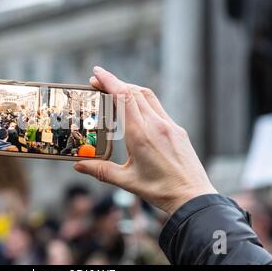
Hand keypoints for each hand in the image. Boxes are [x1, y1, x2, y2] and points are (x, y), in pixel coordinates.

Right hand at [74, 67, 216, 214]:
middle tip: (98, 81)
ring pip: (147, 96)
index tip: (96, 73)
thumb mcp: (127, 180)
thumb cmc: (160, 190)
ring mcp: (169, 125)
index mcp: (140, 135)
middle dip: (114, 82)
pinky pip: (157, 107)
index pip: (123, 98)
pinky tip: (135, 108)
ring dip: (129, 88)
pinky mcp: (177, 129)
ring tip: (114, 89)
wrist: (193, 196)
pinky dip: (142, 100)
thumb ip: (101, 171)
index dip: (109, 81)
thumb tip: (79, 165)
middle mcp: (156, 125)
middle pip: (133, 92)